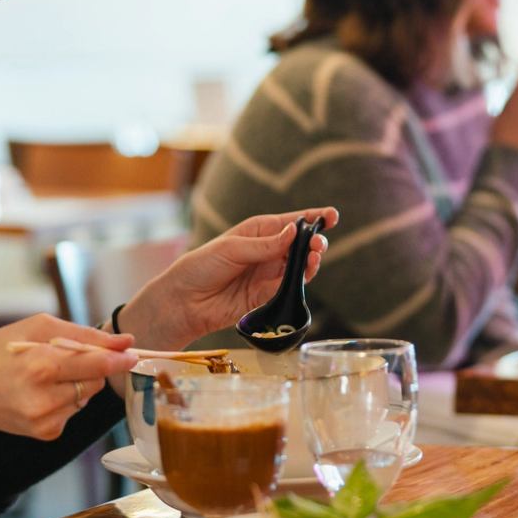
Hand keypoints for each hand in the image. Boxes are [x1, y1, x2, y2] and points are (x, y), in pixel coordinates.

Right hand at [0, 314, 136, 439]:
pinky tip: (41, 393)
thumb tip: (126, 342)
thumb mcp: (38, 327)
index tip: (134, 354)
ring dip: (78, 383)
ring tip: (46, 376)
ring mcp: (45, 420)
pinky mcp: (46, 434)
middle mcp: (44, 398)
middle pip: (97, 382)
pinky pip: (74, 410)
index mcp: (41, 366)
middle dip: (93, 367)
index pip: (97, 365)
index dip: (119, 359)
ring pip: (87, 397)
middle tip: (68, 357)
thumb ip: (85, 335)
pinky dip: (66, 399)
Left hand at [118, 208, 337, 350]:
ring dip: (310, 262)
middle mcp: (266, 251)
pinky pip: (289, 286)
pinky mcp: (267, 295)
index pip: (290, 222)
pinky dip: (300, 281)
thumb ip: (265, 244)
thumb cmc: (201, 267)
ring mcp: (268, 274)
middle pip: (300, 245)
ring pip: (299, 266)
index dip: (313, 217)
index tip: (332, 215)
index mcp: (258, 231)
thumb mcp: (231, 249)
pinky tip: (304, 274)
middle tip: (320, 245)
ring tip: (314, 258)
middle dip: (314, 242)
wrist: (184, 302)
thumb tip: (294, 231)